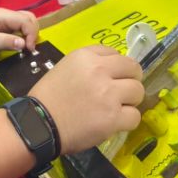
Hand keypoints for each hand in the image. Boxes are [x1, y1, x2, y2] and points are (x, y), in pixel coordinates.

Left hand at [0, 8, 38, 61]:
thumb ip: (4, 41)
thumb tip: (24, 43)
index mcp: (1, 15)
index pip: (25, 20)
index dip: (31, 34)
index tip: (28, 49)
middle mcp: (5, 15)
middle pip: (29, 18)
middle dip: (33, 33)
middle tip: (29, 49)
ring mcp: (4, 21)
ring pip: (26, 23)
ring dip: (30, 34)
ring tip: (26, 48)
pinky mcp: (3, 28)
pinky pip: (20, 29)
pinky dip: (24, 37)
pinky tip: (20, 47)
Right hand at [28, 46, 143, 154]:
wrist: (39, 124)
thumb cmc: (49, 97)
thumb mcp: (65, 67)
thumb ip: (89, 64)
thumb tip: (113, 70)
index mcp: (86, 56)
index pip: (115, 53)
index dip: (116, 67)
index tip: (111, 77)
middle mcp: (100, 70)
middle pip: (133, 69)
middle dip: (130, 80)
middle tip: (121, 92)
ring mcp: (108, 94)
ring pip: (138, 91)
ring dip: (131, 101)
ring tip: (117, 108)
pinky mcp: (113, 117)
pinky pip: (135, 116)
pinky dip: (127, 121)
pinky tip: (115, 123)